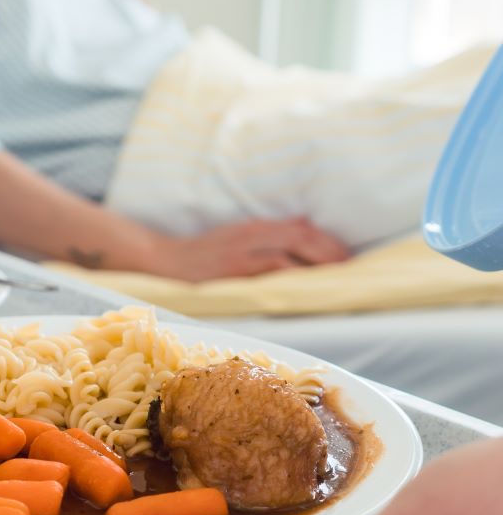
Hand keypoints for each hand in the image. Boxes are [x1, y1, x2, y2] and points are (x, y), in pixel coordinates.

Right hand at [148, 218, 350, 280]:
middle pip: (300, 237)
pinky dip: (291, 278)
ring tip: (334, 278)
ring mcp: (243, 255)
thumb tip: (302, 228)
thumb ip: (268, 234)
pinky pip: (270, 274)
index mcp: (254, 228)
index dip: (326, 240)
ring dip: (315, 266)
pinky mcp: (233, 273)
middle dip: (328, 252)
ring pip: (289, 255)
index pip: (300, 227)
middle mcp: (251, 237)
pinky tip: (305, 287)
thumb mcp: (236, 235)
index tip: (345, 254)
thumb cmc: (201, 253)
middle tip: (349, 268)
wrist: (165, 261)